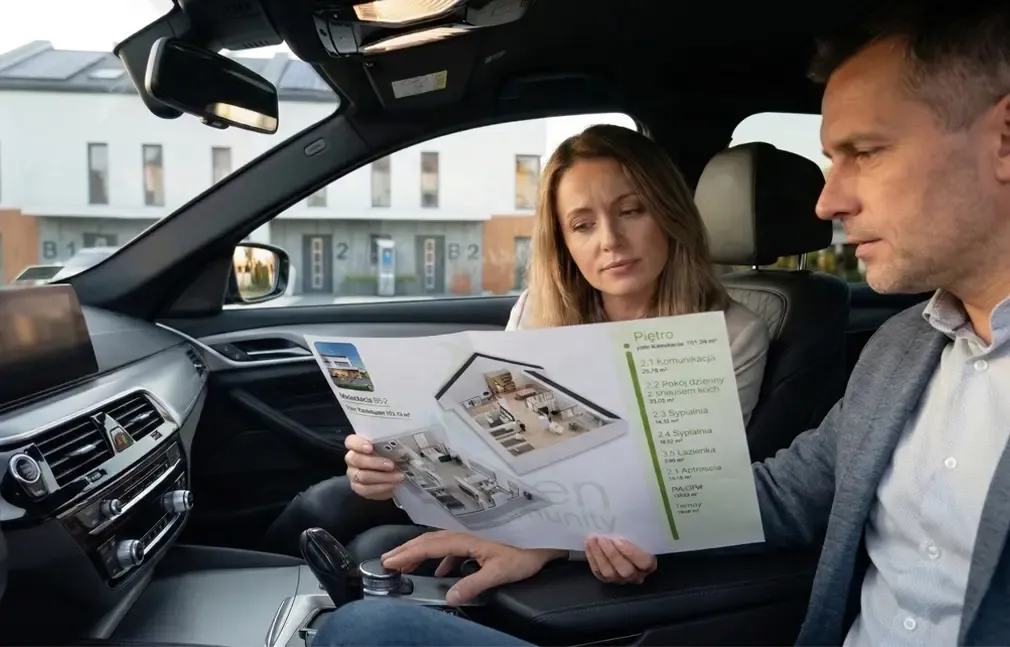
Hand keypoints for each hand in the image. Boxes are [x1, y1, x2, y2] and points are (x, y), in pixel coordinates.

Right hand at [344, 434, 403, 499]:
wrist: (391, 474)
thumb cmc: (390, 456)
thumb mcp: (391, 448)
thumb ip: (391, 445)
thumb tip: (404, 446)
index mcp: (356, 445)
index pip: (351, 441)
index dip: (359, 444)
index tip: (370, 447)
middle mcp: (351, 459)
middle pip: (356, 460)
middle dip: (375, 463)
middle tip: (391, 465)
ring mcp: (353, 474)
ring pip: (361, 476)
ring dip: (382, 477)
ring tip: (398, 477)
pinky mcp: (357, 487)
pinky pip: (365, 489)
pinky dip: (381, 488)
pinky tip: (392, 485)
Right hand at [382, 530, 564, 604]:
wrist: (546, 537)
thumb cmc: (526, 551)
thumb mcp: (499, 572)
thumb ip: (473, 584)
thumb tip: (449, 597)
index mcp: (466, 537)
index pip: (429, 546)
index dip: (407, 554)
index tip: (389, 562)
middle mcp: (465, 532)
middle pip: (429, 540)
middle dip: (406, 550)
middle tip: (386, 561)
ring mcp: (471, 534)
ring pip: (439, 542)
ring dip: (420, 553)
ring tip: (405, 564)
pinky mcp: (479, 539)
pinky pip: (452, 547)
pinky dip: (440, 558)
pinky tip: (440, 571)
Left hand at [584, 536, 656, 583]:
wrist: (621, 547)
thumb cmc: (633, 538)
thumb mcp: (638, 535)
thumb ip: (635, 533)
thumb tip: (624, 517)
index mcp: (649, 564)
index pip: (644, 562)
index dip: (631, 552)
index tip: (619, 540)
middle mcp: (636, 576)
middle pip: (625, 570)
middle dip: (612, 554)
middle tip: (602, 538)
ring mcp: (621, 580)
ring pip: (610, 573)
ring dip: (599, 555)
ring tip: (593, 539)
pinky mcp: (607, 580)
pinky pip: (599, 573)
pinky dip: (592, 558)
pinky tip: (588, 545)